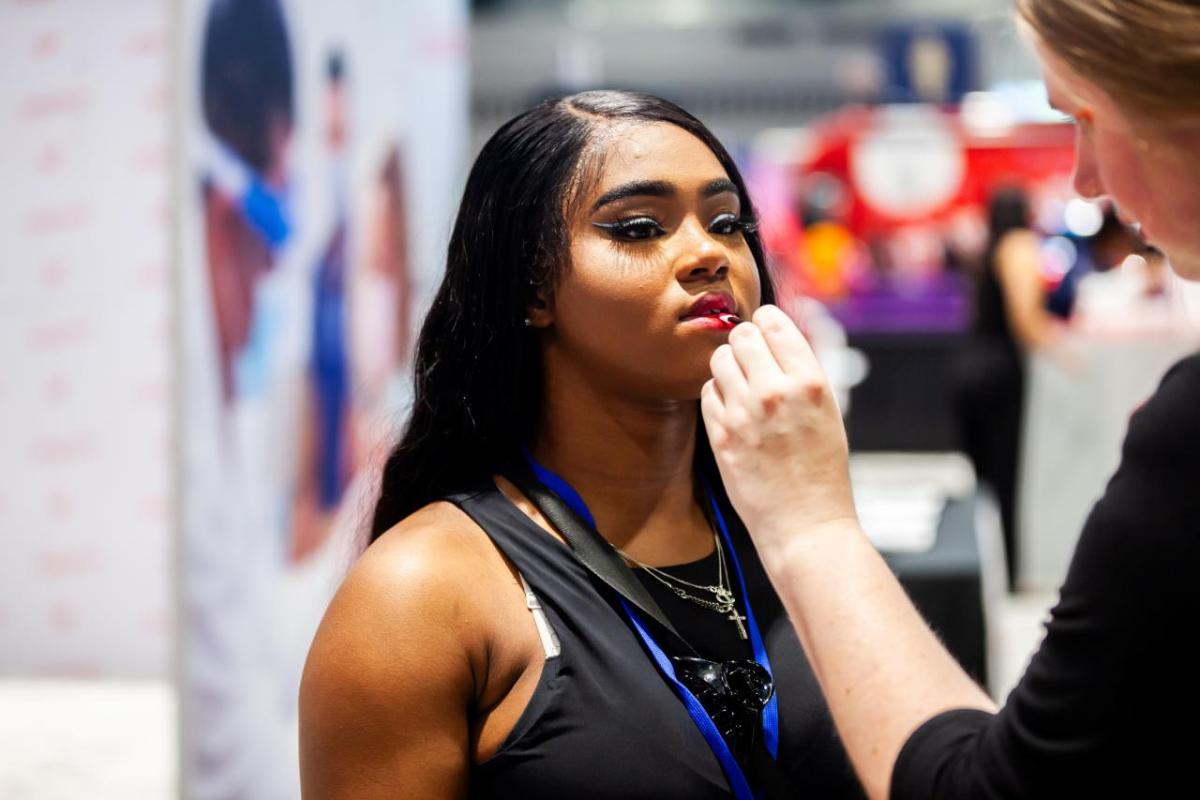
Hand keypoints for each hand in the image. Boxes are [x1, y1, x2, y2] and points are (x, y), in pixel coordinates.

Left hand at [702, 305, 857, 557]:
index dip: (765, 323)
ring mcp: (744, 414)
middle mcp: (776, 392)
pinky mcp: (721, 435)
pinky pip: (708, 393)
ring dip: (728, 369)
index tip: (764, 332)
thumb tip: (776, 333)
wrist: (806, 524)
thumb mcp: (828, 412)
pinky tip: (733, 412)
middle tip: (750, 362)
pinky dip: (717, 397)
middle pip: (740, 336)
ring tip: (742, 388)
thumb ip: (802, 371)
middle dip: (743, 344)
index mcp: (810, 382)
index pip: (774, 323)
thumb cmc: (822, 470)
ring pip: (718, 361)